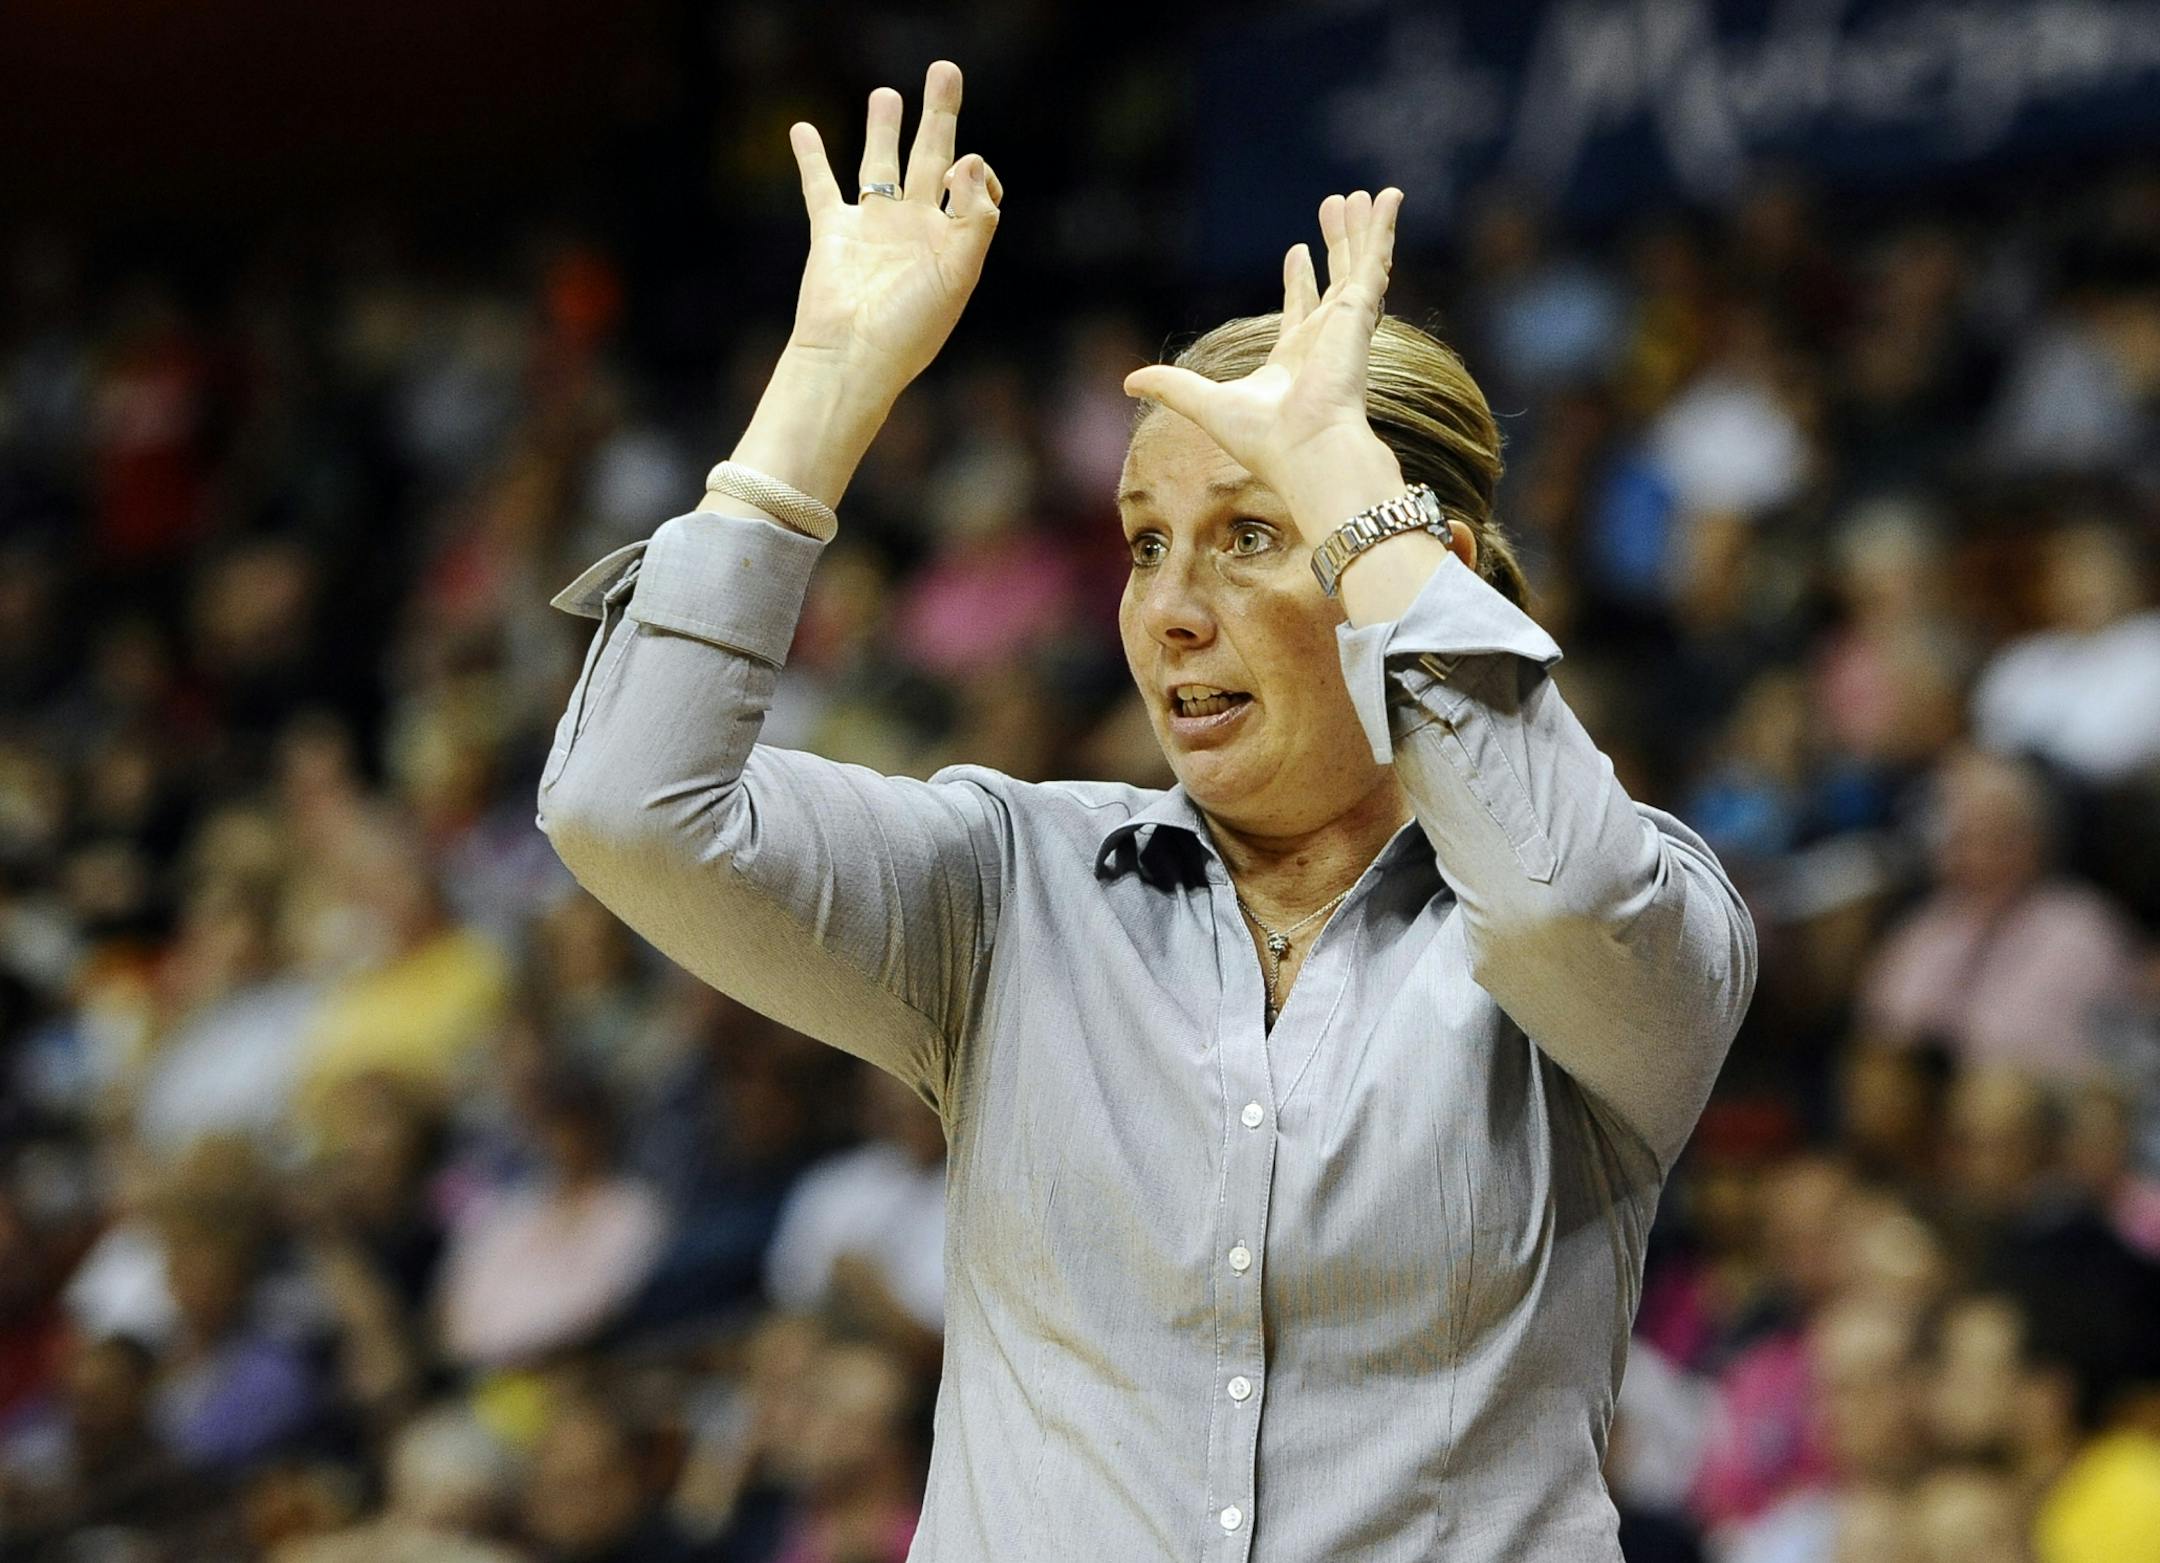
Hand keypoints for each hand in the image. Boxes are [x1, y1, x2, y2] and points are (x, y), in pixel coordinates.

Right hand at [727, 61, 1002, 509]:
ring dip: (883, 127)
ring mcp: (872, 229)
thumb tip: (967, 159)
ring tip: (887, 94)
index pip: (972, 186)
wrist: (852, 358)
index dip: (976, 171)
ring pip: (879, 164)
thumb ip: (975, 218)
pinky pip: (821, 187)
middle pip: (929, 157)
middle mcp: (914, 228)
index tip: (960, 173)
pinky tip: (802, 129)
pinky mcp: (832, 233)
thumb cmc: (909, 329)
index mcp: (951, 240)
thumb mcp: (959, 275)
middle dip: (939, 115)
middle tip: (945, 71)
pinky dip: (811, 158)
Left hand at [1123, 188, 1405, 538]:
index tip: (1298, 251)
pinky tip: (1389, 197)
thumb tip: (1128, 382)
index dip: (1301, 280)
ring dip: (1363, 231)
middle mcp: (1327, 340)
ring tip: (1368, 195)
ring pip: (1361, 266)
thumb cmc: (1264, 439)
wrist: (1307, 450)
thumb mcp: (1204, 403)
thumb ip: (1171, 387)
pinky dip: (1382, 230)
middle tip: (1337, 208)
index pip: (1302, 310)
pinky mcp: (1360, 312)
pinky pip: (1375, 260)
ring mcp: (1347, 326)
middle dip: (1337, 245)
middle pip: (1335, 281)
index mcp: (1295, 361)